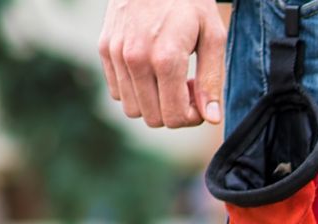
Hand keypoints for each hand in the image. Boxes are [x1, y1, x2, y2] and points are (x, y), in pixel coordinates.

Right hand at [98, 0, 225, 127]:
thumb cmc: (189, 2)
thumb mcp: (213, 36)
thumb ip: (212, 80)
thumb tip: (211, 118)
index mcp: (166, 59)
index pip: (174, 117)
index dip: (192, 117)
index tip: (200, 99)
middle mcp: (136, 59)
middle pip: (153, 118)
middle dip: (174, 111)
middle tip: (187, 87)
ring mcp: (115, 53)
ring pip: (132, 109)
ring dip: (154, 102)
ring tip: (170, 78)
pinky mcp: (104, 48)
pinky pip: (117, 91)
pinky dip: (136, 90)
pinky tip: (152, 70)